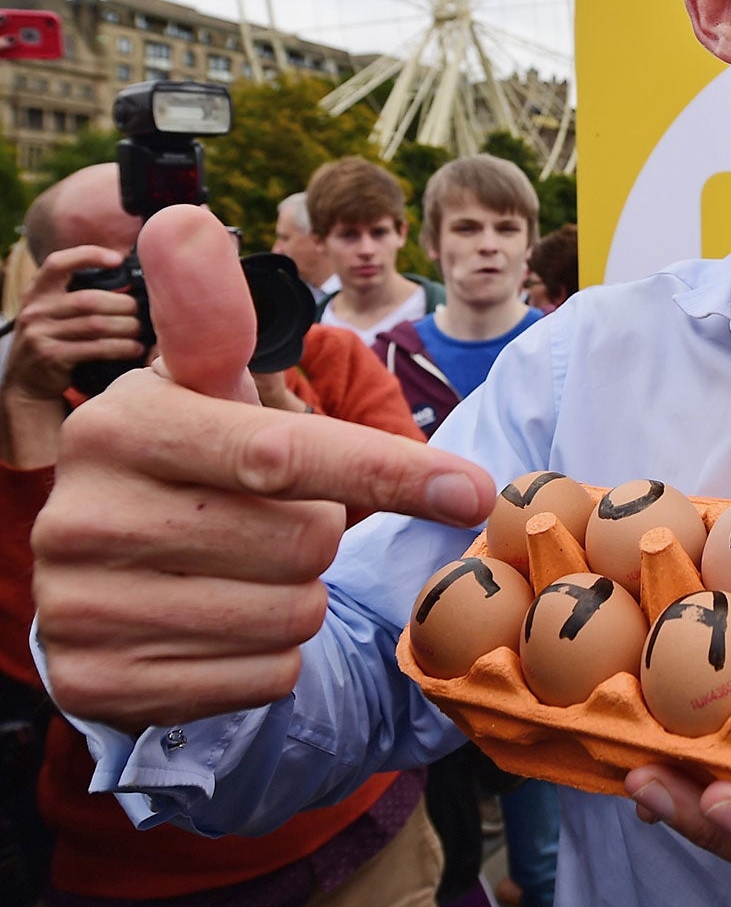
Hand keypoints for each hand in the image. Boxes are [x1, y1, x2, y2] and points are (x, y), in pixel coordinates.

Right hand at [2, 245, 143, 405]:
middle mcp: (35, 310)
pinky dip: (121, 347)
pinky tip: (134, 348)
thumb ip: (75, 298)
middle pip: (89, 300)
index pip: (57, 263)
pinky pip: (96, 348)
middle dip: (122, 306)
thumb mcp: (53, 315)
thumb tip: (127, 285)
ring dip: (127, 328)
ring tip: (140, 331)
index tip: (117, 260)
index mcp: (37, 293)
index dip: (88, 255)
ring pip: (96, 325)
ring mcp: (40, 333)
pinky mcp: (51, 356)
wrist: (27, 384)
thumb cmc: (53, 343)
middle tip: (139, 313)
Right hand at [32, 206, 496, 731]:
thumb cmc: (188, 473)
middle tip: (265, 525)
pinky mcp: (100, 685)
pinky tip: (217, 633)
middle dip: (315, 539)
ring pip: (288, 617)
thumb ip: (212, 319)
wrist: (107, 589)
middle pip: (303, 542)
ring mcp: (81, 608)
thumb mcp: (200, 394)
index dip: (389, 470)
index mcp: (121, 426)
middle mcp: (84, 516)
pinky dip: (264, 663)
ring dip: (293, 605)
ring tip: (237, 578)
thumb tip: (183, 221)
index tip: (474, 490)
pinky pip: (259, 678)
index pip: (284, 453)